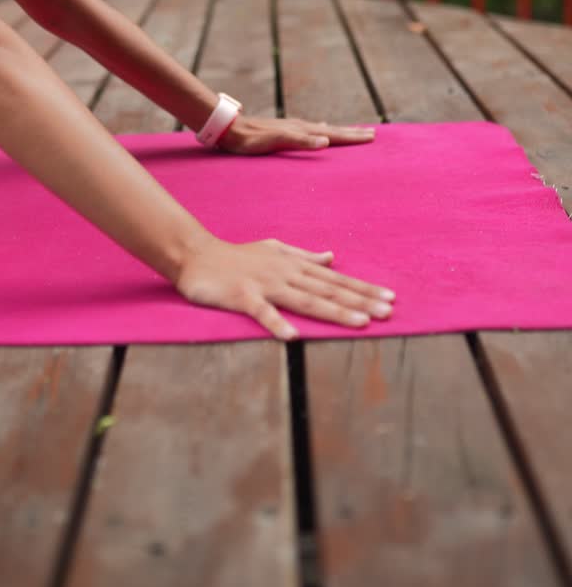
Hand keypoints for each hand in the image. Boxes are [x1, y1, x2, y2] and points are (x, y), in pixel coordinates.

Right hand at [176, 237, 394, 339]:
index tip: (390, 299)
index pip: (335, 279)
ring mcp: (264, 284)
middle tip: (388, 313)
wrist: (196, 255)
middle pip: (328, 290)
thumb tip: (332, 258)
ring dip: (333, 310)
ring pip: (305, 300)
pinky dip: (276, 323)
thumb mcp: (274, 250)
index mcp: (294, 266)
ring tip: (359, 323)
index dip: (363, 289)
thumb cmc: (237, 256)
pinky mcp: (242, 296)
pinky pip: (262, 312)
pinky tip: (293, 336)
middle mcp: (285, 274)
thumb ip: (304, 256)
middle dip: (360, 301)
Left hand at [218, 115, 375, 155]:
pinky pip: (311, 130)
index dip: (352, 136)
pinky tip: (320, 130)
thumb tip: (326, 141)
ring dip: (339, 131)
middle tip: (372, 134)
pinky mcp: (284, 130)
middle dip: (352, 133)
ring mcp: (292, 127)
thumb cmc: (251, 140)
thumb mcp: (276, 141)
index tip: (372, 137)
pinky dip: (321, 131)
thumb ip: (301, 141)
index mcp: (302, 130)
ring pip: (323, 129)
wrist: (230, 129)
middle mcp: (300, 126)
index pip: (333, 134)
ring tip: (353, 131)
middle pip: (332, 130)